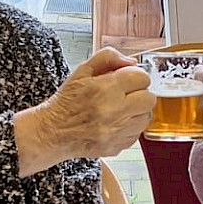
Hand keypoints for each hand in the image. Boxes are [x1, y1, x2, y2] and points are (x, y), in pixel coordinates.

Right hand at [15, 47, 155, 174]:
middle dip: (140, 94)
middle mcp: (113, 111)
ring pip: (146, 118)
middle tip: (128, 95)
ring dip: (137, 112)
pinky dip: (130, 128)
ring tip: (122, 110)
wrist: (53, 131)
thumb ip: (108, 57)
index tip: (129, 80)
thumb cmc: (68, 101)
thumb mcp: (82, 70)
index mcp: (105, 88)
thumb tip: (132, 62)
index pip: (142, 78)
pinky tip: (116, 123)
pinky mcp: (117, 146)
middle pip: (149, 99)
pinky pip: (137, 134)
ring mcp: (116, 132)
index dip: (136, 76)